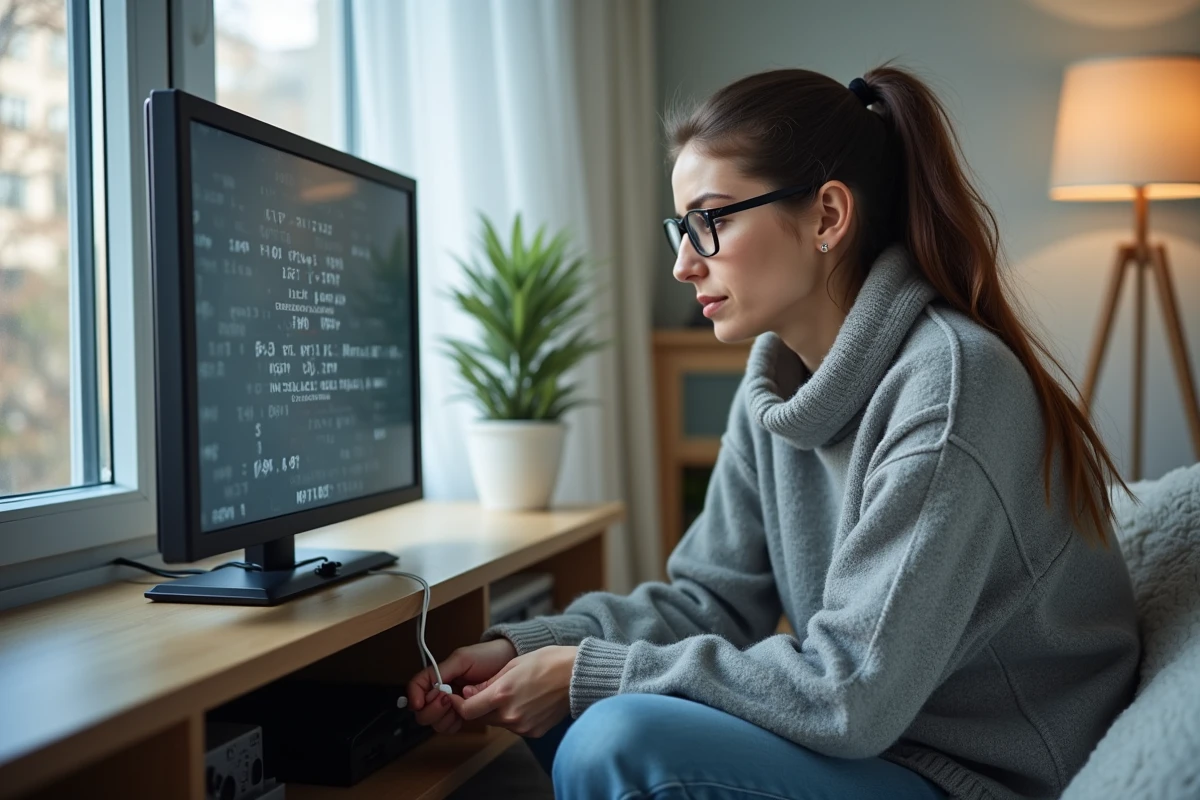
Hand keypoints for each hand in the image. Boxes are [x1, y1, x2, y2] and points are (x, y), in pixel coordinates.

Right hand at [406, 638, 516, 734]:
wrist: (509, 664)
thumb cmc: (488, 657)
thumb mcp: (462, 659)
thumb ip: (441, 672)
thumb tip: (428, 689)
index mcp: (438, 676)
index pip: (415, 688)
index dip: (414, 697)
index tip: (419, 703)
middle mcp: (441, 692)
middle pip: (422, 711)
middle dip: (433, 709)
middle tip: (448, 699)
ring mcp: (452, 705)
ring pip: (435, 722)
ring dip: (444, 717)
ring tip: (459, 705)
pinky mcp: (464, 715)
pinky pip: (450, 727)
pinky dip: (453, 724)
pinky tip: (463, 715)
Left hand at [449, 645, 577, 737]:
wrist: (578, 675)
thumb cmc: (549, 663)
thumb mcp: (512, 665)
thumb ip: (487, 682)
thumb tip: (468, 692)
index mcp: (502, 695)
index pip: (467, 710)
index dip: (457, 705)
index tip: (456, 698)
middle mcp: (510, 715)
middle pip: (482, 717)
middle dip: (480, 706)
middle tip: (487, 692)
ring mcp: (523, 726)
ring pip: (498, 722)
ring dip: (498, 710)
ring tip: (516, 692)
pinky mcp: (534, 732)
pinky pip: (515, 726)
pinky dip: (515, 716)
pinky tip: (528, 701)